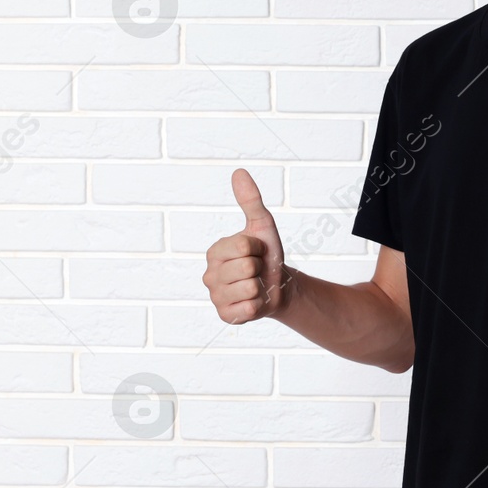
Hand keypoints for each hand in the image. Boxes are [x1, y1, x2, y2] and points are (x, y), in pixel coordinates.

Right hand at [203, 168, 291, 324]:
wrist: (278, 286)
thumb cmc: (267, 255)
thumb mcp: (262, 225)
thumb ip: (250, 200)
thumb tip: (239, 172)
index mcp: (214, 252)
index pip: (243, 247)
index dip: (258, 248)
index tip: (257, 251)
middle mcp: (209, 275)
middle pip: (247, 268)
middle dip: (260, 268)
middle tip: (257, 270)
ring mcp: (215, 297)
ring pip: (249, 288)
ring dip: (260, 287)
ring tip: (255, 284)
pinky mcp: (225, 316)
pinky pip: (247, 309)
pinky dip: (258, 305)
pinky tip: (254, 301)